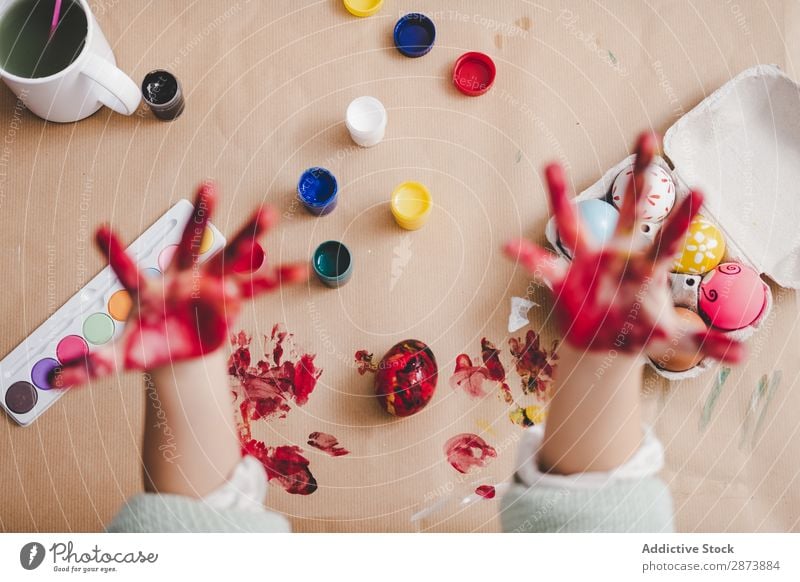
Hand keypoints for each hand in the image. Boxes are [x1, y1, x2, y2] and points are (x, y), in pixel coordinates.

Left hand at [52, 183, 307, 386]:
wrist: (178, 347)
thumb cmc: (150, 344)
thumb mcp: (123, 357)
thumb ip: (93, 365)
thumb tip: (53, 377)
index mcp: (151, 290)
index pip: (130, 270)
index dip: (115, 252)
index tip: (100, 230)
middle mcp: (182, 278)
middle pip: (192, 243)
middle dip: (201, 217)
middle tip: (209, 185)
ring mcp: (210, 284)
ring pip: (232, 255)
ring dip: (250, 235)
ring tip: (269, 214)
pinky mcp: (232, 299)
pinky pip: (257, 288)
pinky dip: (277, 280)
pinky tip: (300, 269)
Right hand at [504, 133, 742, 363]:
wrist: (601, 341)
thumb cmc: (637, 328)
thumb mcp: (669, 338)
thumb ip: (704, 342)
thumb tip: (745, 357)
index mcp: (647, 267)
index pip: (669, 239)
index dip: (682, 217)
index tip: (700, 189)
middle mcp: (619, 255)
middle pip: (632, 208)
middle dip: (640, 173)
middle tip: (648, 134)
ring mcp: (588, 263)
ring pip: (574, 223)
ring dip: (561, 196)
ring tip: (550, 163)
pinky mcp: (563, 279)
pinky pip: (543, 267)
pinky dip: (526, 258)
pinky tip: (509, 246)